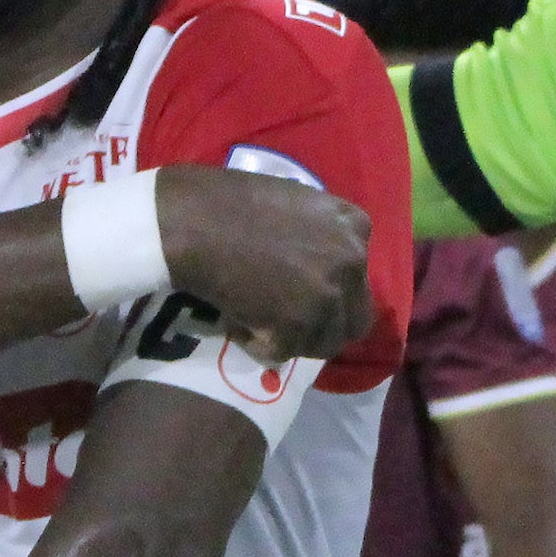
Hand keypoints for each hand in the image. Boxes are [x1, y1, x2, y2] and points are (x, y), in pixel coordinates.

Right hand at [148, 164, 370, 362]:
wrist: (197, 222)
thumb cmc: (233, 202)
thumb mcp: (297, 202)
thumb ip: (322, 234)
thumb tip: (321, 265)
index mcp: (354, 227)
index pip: (359, 279)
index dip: (332, 293)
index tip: (303, 293)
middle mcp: (352, 261)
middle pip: (355, 318)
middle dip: (324, 325)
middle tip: (290, 323)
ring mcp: (329, 295)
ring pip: (324, 343)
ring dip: (294, 340)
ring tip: (260, 324)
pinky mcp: (299, 325)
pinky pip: (285, 353)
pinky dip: (261, 347)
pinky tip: (240, 325)